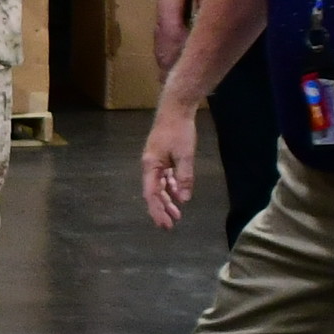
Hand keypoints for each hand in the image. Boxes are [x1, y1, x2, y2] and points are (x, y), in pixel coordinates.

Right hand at [140, 105, 199, 230]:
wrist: (176, 108)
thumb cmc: (179, 130)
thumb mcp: (184, 155)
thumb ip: (184, 178)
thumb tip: (184, 199)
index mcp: (150, 166)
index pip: (151, 194)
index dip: (157, 211)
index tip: (165, 224)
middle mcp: (150, 165)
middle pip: (153, 192)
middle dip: (161, 209)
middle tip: (170, 225)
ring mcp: (156, 161)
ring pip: (159, 185)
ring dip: (167, 199)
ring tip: (177, 214)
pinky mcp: (163, 156)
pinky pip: (165, 176)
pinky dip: (171, 186)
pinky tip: (178, 194)